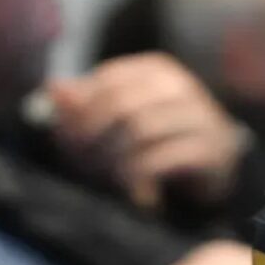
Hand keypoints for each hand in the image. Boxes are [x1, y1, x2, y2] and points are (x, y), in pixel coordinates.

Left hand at [47, 53, 249, 210]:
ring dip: (114, 161)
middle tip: (84, 167)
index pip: (106, 82)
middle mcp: (180, 86)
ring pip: (140, 131)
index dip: (81, 114)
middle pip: (121, 106)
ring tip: (107, 180)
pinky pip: (161, 159)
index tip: (68, 144)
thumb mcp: (115, 122)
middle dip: (95, 139)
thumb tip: (52, 88)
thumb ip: (83, 105)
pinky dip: (139, 179)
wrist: (213, 169)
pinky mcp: (211, 150)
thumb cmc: (156, 142)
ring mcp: (200, 116)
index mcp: (154, 70)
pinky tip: (136, 194)